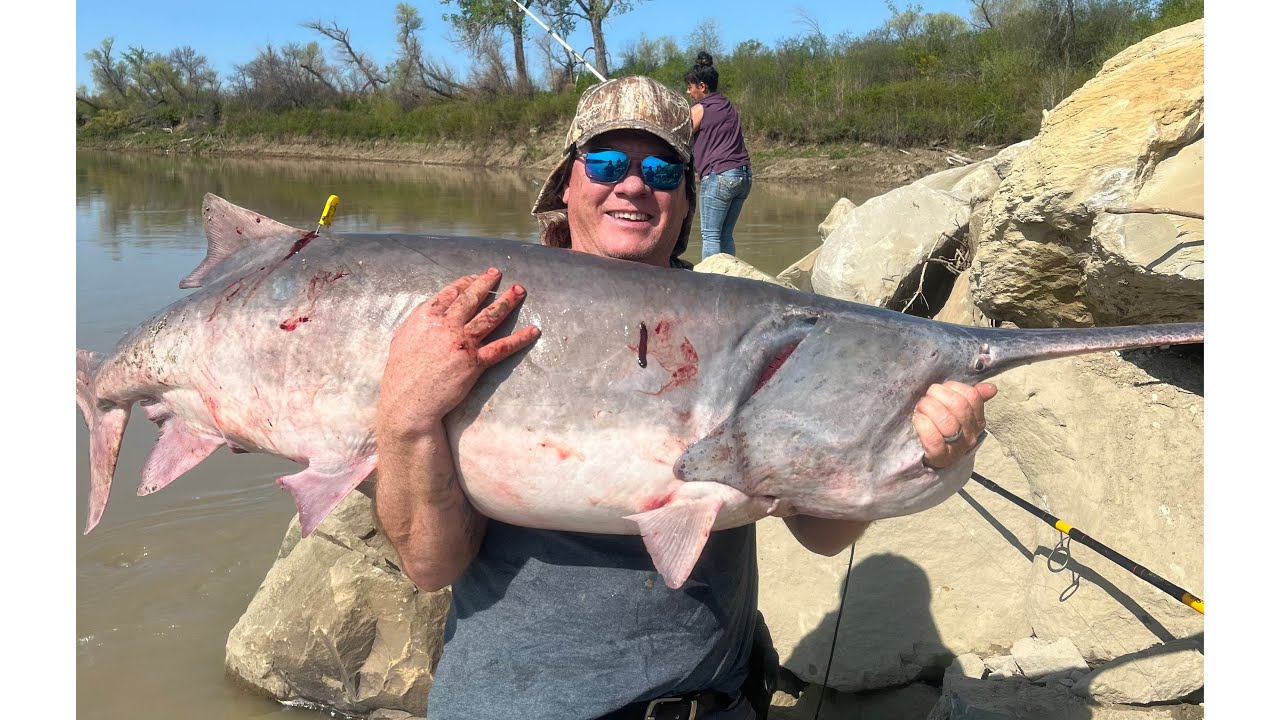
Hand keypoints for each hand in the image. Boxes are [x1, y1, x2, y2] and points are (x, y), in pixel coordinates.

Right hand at [378, 268, 540, 439]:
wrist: (409, 401)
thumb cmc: (402, 372)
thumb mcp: (404, 337)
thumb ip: (419, 319)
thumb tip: (432, 308)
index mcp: (427, 317)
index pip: (451, 293)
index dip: (466, 282)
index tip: (477, 277)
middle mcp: (446, 326)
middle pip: (472, 299)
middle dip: (487, 283)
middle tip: (498, 273)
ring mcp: (462, 343)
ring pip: (489, 317)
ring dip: (507, 302)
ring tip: (520, 290)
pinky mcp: (474, 363)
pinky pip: (502, 347)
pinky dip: (520, 338)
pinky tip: (534, 331)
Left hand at [912, 381, 997, 468]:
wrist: (928, 455)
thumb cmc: (941, 426)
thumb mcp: (958, 411)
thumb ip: (974, 398)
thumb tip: (991, 388)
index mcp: (977, 420)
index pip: (972, 396)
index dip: (952, 387)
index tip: (940, 390)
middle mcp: (970, 435)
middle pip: (959, 407)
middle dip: (938, 395)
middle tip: (926, 397)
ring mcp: (957, 448)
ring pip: (948, 422)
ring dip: (929, 408)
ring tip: (920, 407)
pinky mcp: (940, 457)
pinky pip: (934, 440)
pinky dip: (924, 425)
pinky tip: (918, 419)